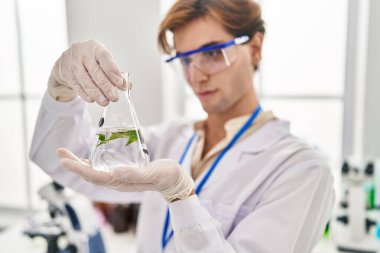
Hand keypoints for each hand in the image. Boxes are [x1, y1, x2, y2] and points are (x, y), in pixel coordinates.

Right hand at [48, 40, 126, 104]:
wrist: (66, 61)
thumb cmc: (90, 60)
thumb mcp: (103, 62)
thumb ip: (115, 73)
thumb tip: (127, 86)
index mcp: (96, 48)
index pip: (105, 58)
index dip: (113, 71)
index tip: (120, 83)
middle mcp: (83, 53)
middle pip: (96, 72)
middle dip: (106, 86)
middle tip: (115, 97)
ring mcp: (73, 63)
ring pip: (86, 81)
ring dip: (97, 94)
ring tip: (105, 102)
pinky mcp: (66, 74)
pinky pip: (77, 87)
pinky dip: (86, 95)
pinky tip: (93, 100)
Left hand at [57, 148, 194, 202]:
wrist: (174, 180)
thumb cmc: (166, 176)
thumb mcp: (152, 173)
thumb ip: (135, 174)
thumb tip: (114, 172)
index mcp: (122, 182)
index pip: (95, 177)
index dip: (79, 169)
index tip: (65, 160)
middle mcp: (117, 181)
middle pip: (90, 174)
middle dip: (74, 165)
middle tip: (60, 152)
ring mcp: (120, 178)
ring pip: (95, 172)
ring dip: (79, 164)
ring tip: (67, 154)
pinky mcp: (123, 173)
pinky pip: (103, 169)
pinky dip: (92, 162)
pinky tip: (88, 157)